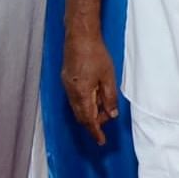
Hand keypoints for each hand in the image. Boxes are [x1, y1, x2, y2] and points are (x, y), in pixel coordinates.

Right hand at [61, 30, 118, 145]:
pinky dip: (85, 102)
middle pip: (81, 116)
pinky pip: (75, 98)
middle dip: (94, 122)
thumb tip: (112, 114)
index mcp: (82, 93)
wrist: (79, 37)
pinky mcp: (67, 79)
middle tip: (107, 120)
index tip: (101, 141)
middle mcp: (71, 92)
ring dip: (90, 111)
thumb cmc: (95, 53)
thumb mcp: (108, 77)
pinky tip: (95, 96)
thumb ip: (110, 97)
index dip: (95, 131)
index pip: (88, 119)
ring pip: (78, 107)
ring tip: (104, 106)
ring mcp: (67, 86)